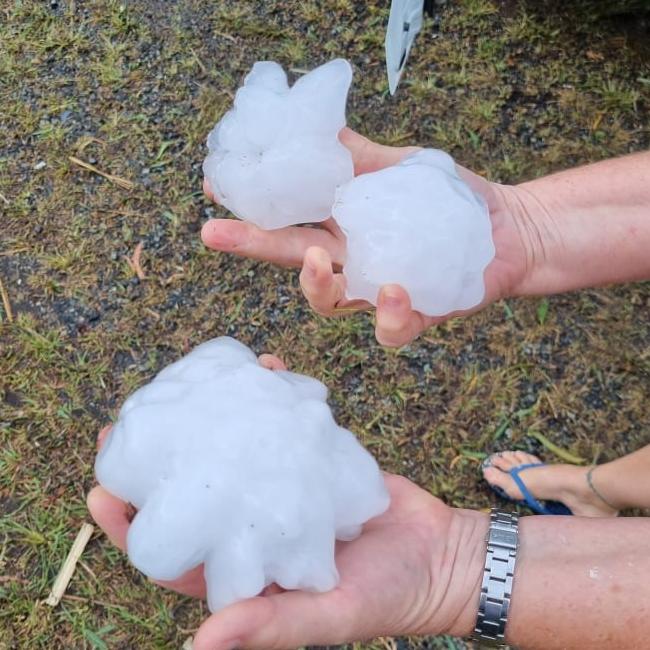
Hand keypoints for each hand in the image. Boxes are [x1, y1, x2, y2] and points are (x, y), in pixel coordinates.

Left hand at [87, 356, 487, 649]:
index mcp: (246, 570)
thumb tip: (198, 646)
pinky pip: (281, 428)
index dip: (132, 527)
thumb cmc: (386, 596)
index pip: (173, 552)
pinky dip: (271, 400)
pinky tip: (263, 370)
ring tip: (187, 385)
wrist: (440, 555)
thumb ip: (268, 624)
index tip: (101, 490)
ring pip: (234, 452)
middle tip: (131, 419)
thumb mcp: (328, 616)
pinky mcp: (312, 461)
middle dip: (161, 459)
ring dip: (211, 420)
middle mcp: (256, 527)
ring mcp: (282, 489)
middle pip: (196, 492)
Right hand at [202, 128, 531, 346]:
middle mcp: (353, 262)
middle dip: (252, 246)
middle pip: (293, 261)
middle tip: (214, 233)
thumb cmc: (450, 199)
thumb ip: (360, 154)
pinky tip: (395, 287)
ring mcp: (380, 291)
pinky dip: (390, 312)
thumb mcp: (401, 166)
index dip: (252, 207)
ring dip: (316, 285)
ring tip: (319, 259)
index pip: (288, 218)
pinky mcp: (418, 312)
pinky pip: (393, 325)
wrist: (510, 226)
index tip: (216, 188)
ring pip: (331, 303)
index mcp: (344, 227)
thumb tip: (317, 124)